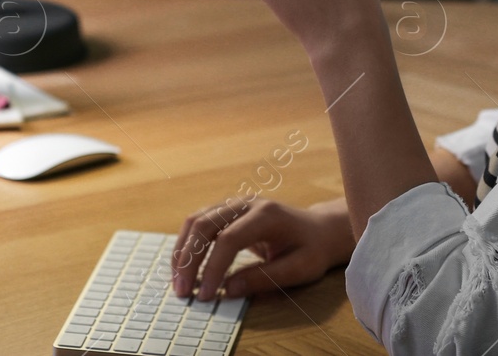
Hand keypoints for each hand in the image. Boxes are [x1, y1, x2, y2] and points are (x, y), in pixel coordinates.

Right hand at [172, 197, 355, 300]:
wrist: (319, 230)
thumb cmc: (312, 250)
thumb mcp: (298, 269)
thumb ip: (264, 278)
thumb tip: (229, 290)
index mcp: (266, 214)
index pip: (229, 239)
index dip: (213, 268)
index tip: (206, 295)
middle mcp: (246, 203)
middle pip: (205, 224)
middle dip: (189, 259)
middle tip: (182, 291)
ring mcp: (235, 203)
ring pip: (196, 220)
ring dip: (182, 251)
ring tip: (178, 281)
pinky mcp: (227, 210)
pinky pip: (199, 223)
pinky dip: (187, 244)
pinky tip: (184, 267)